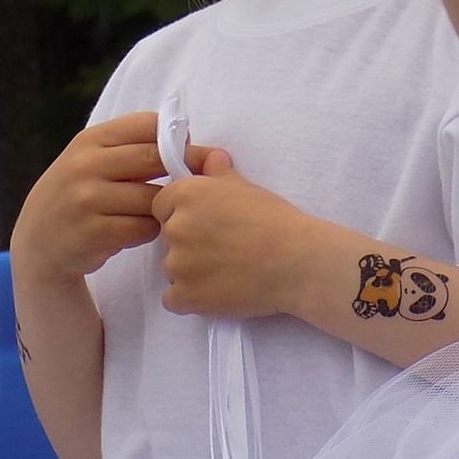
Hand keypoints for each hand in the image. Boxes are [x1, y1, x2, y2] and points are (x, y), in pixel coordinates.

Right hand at [12, 111, 211, 286]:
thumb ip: (129, 147)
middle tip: (188, 185)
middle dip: (179, 170)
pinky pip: (142, 228)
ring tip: (156, 212)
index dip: (174, 137)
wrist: (38, 238)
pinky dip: (149, 230)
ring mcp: (86, 199)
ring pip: (151, 198)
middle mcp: (85, 165)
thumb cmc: (80, 192)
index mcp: (90, 140)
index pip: (147, 124)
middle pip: (153, 158)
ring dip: (163, 207)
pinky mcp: (92, 233)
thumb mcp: (92, 160)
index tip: (184, 152)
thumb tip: (187, 141)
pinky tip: (138, 230)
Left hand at [151, 150, 318, 318]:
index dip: (182, 214)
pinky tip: (216, 293)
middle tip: (221, 248)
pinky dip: (190, 299)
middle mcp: (175, 227)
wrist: (296, 261)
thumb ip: (219, 173)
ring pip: (171, 269)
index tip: (206, 224)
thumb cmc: (275, 220)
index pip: (162, 205)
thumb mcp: (246, 187)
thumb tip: (211, 159)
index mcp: (185, 195)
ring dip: (190, 272)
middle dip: (188, 243)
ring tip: (226, 272)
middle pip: (167, 237)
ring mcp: (177, 265)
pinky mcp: (186, 296)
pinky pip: (173, 300)